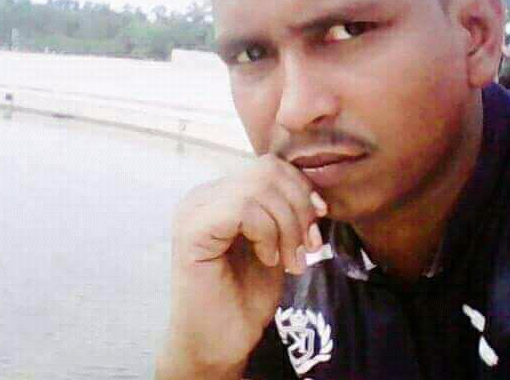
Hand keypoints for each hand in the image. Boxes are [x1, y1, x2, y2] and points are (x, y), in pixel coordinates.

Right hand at [156, 154, 326, 378]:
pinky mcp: (191, 231)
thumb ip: (284, 211)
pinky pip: (244, 209)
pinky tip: (268, 260)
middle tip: (308, 247)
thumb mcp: (276, 242)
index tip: (318, 224)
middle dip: (299, 209)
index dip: (302, 190)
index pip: (270, 167)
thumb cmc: (245, 296)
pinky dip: (267, 234)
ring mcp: (194, 211)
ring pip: (259, 188)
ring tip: (291, 261)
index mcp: (220, 195)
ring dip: (288, 227)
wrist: (219, 342)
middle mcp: (203, 196)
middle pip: (268, 171)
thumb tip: (315, 191)